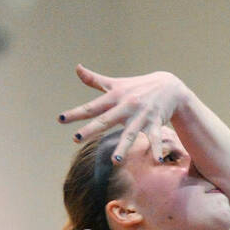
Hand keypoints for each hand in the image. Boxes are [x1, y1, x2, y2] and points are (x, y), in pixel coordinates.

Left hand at [58, 64, 187, 162]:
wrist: (169, 86)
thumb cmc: (138, 86)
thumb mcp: (116, 83)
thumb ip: (95, 80)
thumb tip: (77, 68)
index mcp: (114, 97)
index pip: (91, 107)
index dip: (75, 113)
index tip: (60, 120)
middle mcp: (126, 106)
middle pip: (106, 120)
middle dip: (91, 129)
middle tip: (76, 138)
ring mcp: (141, 116)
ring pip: (130, 133)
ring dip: (123, 147)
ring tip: (115, 161)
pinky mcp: (156, 123)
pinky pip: (156, 138)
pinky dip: (157, 149)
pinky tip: (157, 161)